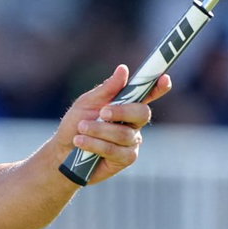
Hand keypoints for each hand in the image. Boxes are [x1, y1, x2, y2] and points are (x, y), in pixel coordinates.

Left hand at [54, 64, 170, 183]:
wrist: (62, 152)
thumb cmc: (75, 125)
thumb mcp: (86, 103)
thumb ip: (107, 89)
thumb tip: (123, 69)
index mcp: (126, 105)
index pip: (147, 94)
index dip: (159, 87)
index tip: (165, 79)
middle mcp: (133, 123)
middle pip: (142, 113)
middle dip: (121, 111)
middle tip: (102, 112)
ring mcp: (132, 142)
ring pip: (124, 134)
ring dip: (99, 130)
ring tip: (81, 129)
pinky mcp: (126, 159)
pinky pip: (115, 150)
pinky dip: (95, 144)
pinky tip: (81, 142)